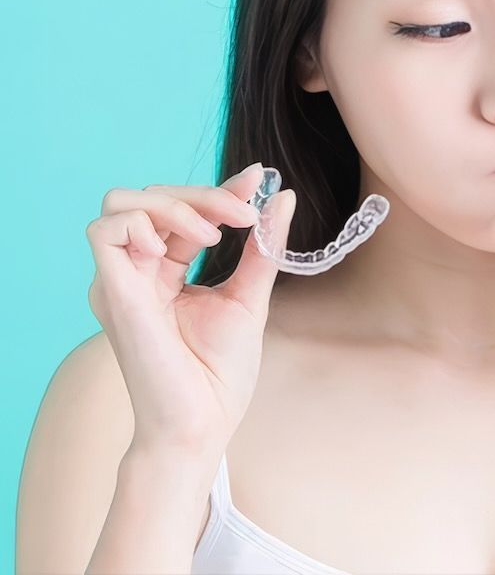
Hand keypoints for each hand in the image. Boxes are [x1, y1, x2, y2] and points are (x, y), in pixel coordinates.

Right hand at [85, 163, 295, 452]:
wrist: (204, 423)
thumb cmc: (220, 373)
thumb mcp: (250, 297)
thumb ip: (263, 247)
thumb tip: (283, 197)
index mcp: (167, 270)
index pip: (184, 209)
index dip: (219, 188)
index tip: (259, 179)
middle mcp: (138, 271)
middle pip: (154, 197)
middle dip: (205, 194)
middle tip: (245, 216)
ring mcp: (121, 280)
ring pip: (123, 203)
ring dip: (174, 205)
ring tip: (212, 235)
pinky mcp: (112, 293)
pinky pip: (103, 232)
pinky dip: (139, 224)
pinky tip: (173, 250)